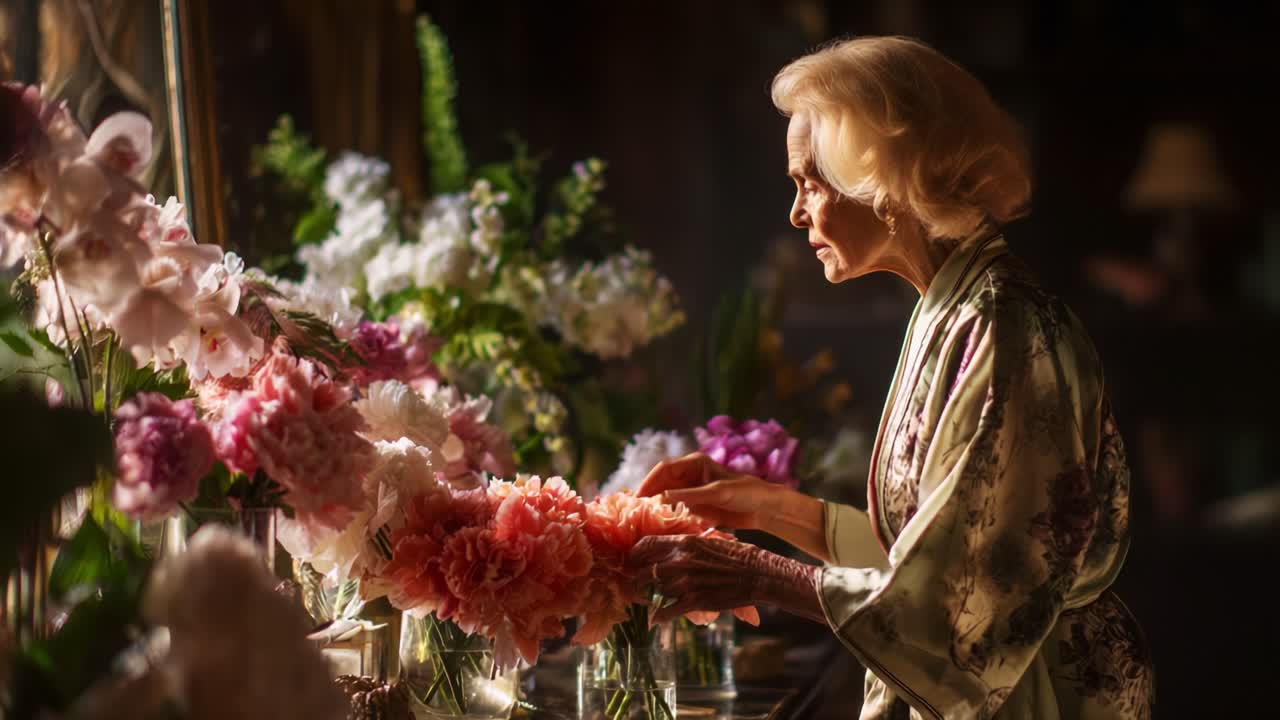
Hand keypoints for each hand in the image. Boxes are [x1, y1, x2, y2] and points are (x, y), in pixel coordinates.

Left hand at [629, 534, 824, 624]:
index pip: (647, 545)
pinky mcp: (694, 601)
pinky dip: (658, 616)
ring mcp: (686, 582)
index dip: (635, 554)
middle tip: (639, 583)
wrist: (758, 574)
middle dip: (640, 578)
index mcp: (684, 542)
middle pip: (646, 571)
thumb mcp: (710, 541)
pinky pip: (666, 611)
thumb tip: (671, 548)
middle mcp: (681, 561)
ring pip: (657, 591)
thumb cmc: (738, 556)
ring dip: (655, 596)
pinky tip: (655, 619)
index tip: (633, 560)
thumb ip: (688, 545)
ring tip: (655, 598)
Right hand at [637, 453, 778, 529]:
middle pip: (662, 483)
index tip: (638, 497)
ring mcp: (692, 491)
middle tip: (635, 511)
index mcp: (694, 463)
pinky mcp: (696, 506)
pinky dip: (667, 515)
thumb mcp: (718, 493)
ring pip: (666, 496)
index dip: (649, 482)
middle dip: (649, 494)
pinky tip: (659, 525)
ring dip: (656, 506)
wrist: (764, 508)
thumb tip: (662, 497)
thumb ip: (691, 495)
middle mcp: (690, 475)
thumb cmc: (745, 493)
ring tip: (642, 519)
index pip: (664, 469)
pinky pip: (676, 509)